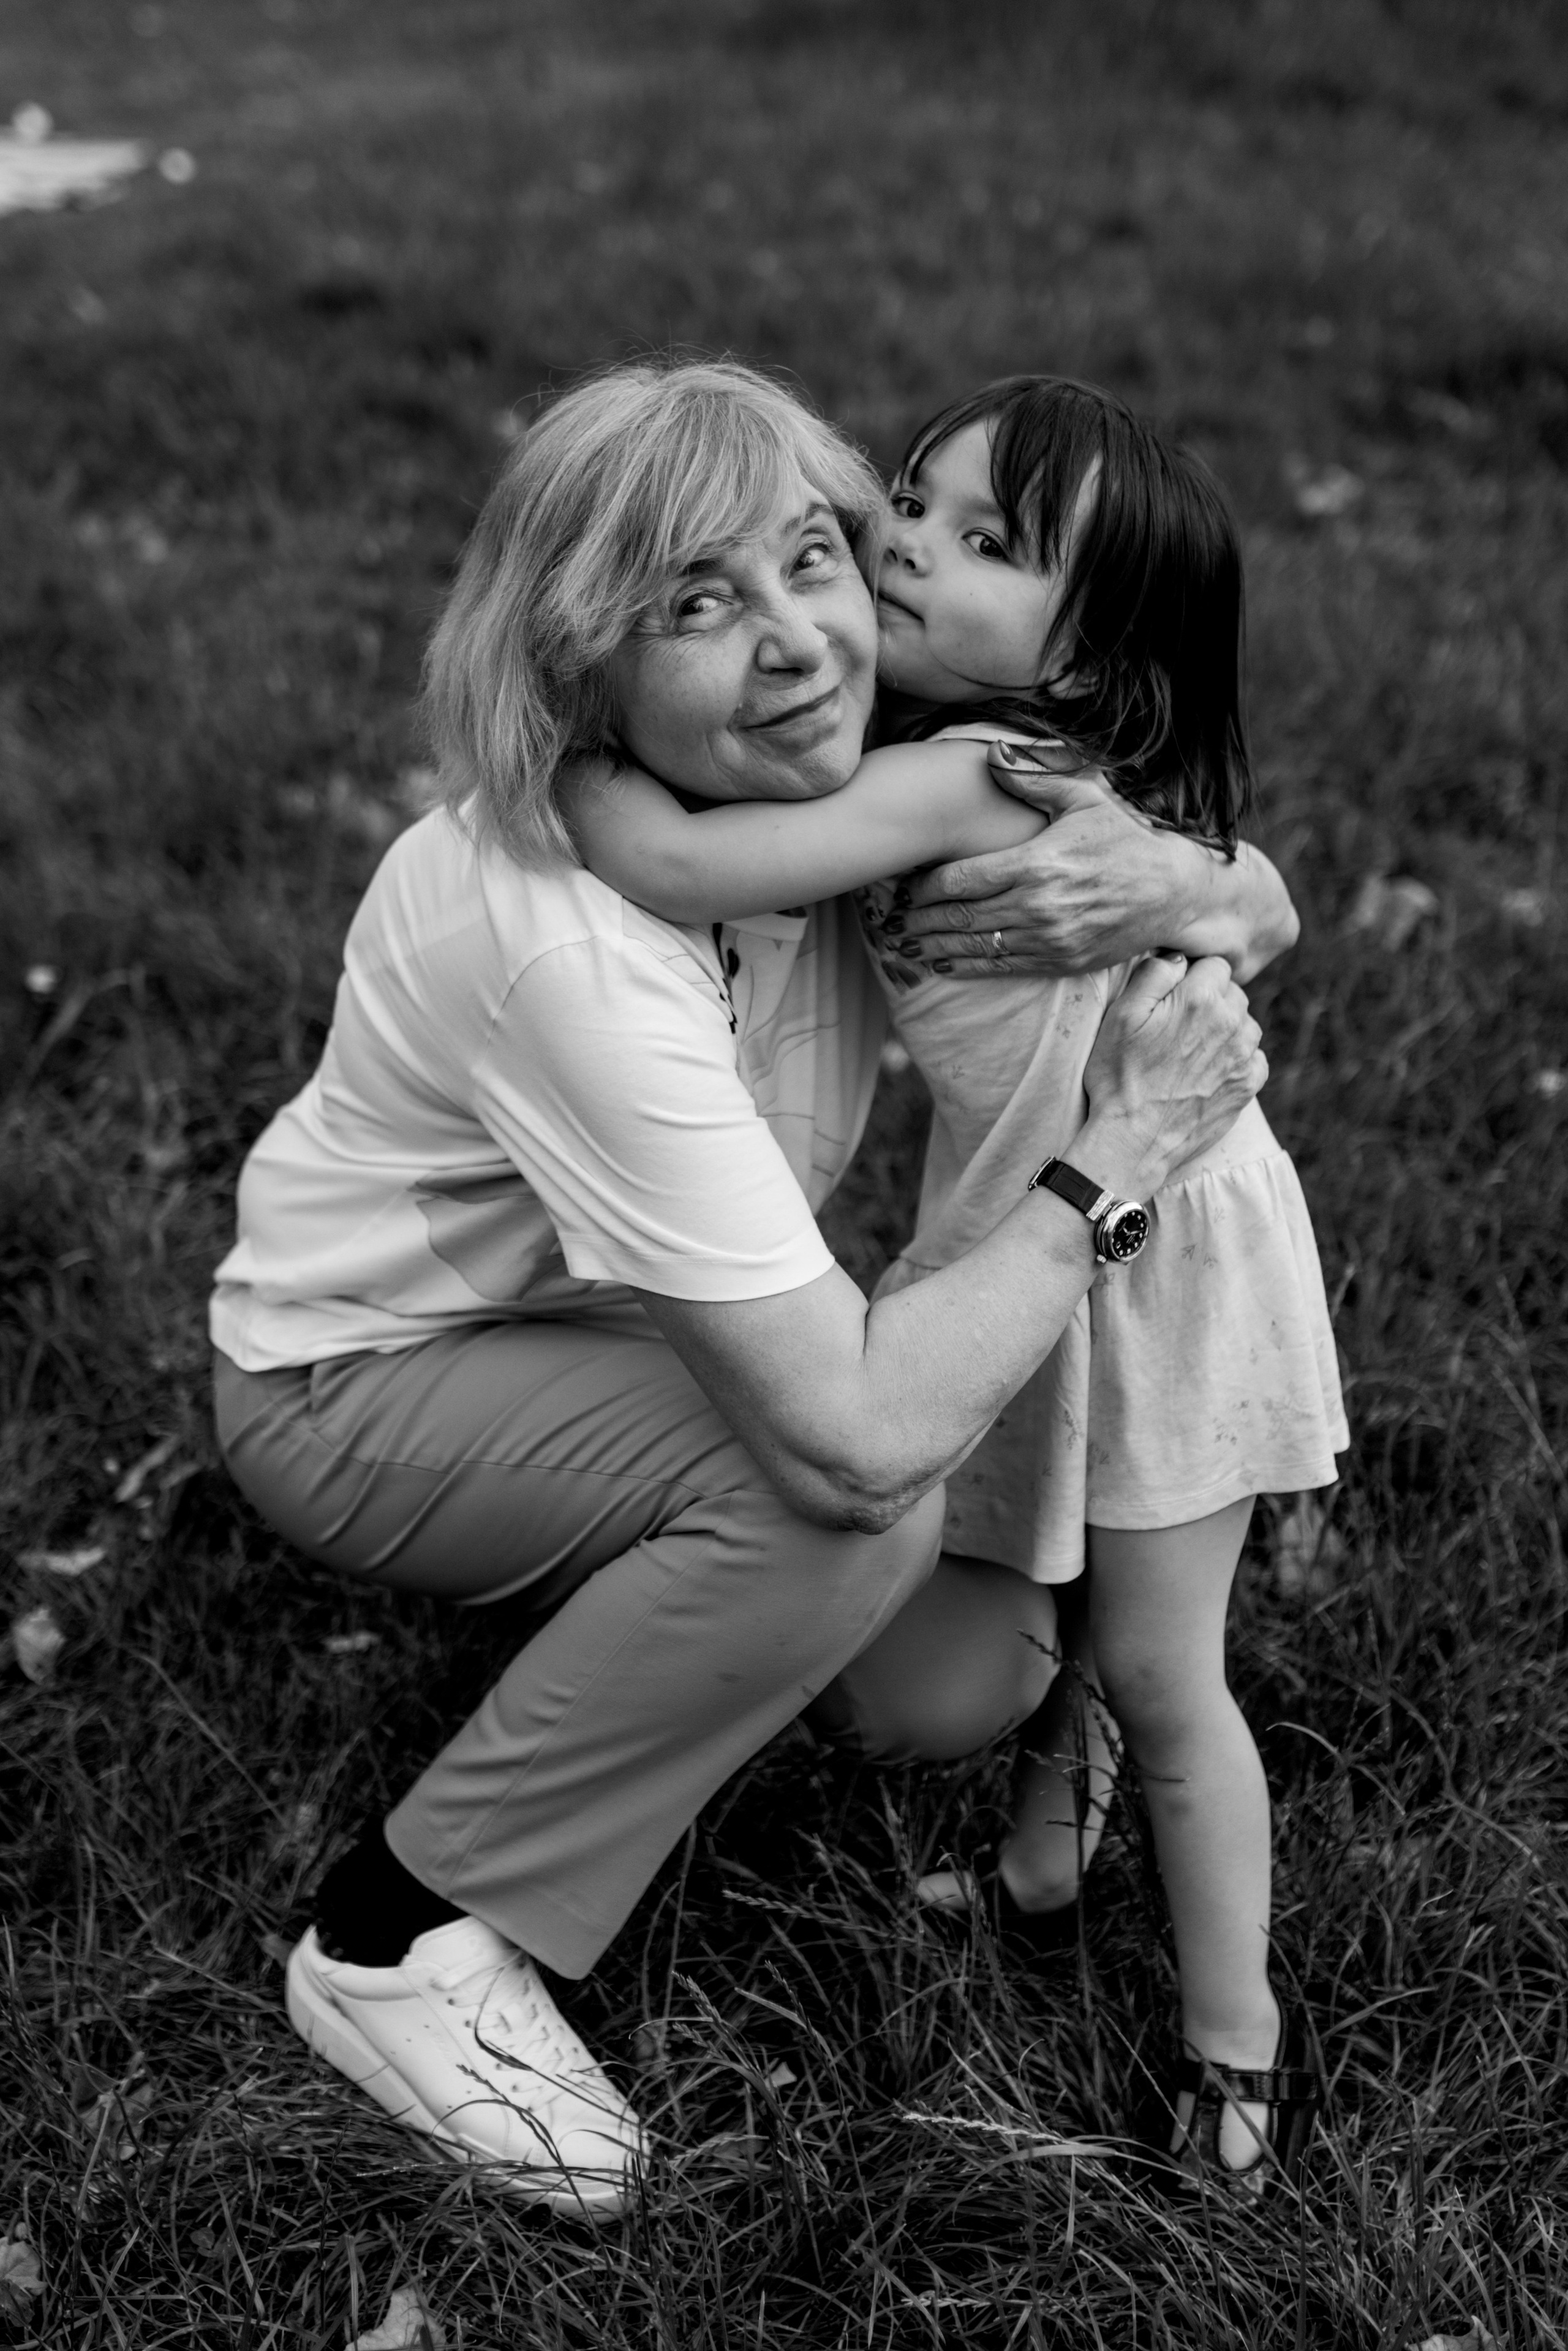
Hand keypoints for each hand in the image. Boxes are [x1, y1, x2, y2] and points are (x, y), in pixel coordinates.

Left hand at [874, 744, 1187, 977]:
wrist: (1173, 891)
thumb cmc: (1125, 838)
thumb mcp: (1085, 797)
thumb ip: (1033, 777)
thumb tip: (989, 752)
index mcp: (1037, 863)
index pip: (962, 878)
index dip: (926, 885)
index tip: (906, 885)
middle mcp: (1039, 906)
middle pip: (960, 916)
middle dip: (920, 920)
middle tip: (892, 920)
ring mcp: (1049, 939)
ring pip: (975, 947)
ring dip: (935, 946)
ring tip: (905, 944)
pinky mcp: (1060, 961)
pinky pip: (1001, 968)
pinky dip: (966, 967)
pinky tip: (942, 963)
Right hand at [1078, 954, 1265, 1197]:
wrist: (1133, 1141)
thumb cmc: (1119, 1077)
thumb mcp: (1121, 1016)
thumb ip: (1154, 974)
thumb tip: (1180, 956)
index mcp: (1200, 998)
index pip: (1215, 964)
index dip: (1193, 976)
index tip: (1175, 996)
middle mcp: (1231, 1022)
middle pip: (1233, 993)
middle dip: (1211, 1001)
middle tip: (1178, 1026)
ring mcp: (1243, 1056)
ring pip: (1246, 1025)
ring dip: (1226, 1030)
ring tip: (1192, 1051)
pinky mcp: (1247, 1086)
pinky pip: (1255, 1059)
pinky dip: (1238, 1060)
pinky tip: (1211, 1071)